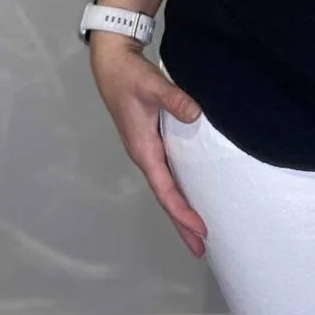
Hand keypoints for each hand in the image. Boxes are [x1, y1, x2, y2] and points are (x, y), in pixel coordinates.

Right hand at [89, 35, 209, 257]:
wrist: (112, 64)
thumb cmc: (130, 76)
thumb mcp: (153, 85)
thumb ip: (174, 99)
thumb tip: (195, 113)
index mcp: (143, 150)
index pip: (165, 190)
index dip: (182, 211)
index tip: (201, 229)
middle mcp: (144, 156)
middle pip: (165, 198)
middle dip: (182, 224)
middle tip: (202, 250)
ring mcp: (147, 150)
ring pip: (166, 188)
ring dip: (181, 211)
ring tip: (199, 233)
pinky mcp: (151, 142)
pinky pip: (167, 175)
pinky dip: (179, 191)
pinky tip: (190, 195)